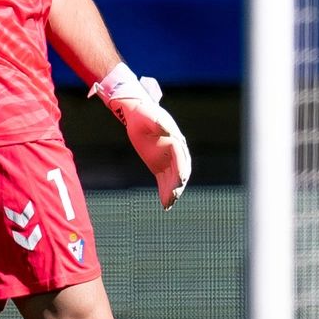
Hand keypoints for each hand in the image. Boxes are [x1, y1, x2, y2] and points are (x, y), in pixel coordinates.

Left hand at [91, 64, 191, 208]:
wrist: (137, 113)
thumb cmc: (144, 113)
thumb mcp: (149, 116)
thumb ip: (159, 123)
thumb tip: (167, 130)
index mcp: (176, 139)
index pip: (181, 157)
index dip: (181, 169)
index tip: (180, 180)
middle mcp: (175, 151)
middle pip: (180, 171)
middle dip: (178, 184)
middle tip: (174, 196)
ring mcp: (168, 160)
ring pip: (173, 179)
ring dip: (172, 192)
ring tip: (168, 205)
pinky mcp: (159, 166)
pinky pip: (164, 181)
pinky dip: (165, 192)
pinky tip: (165, 204)